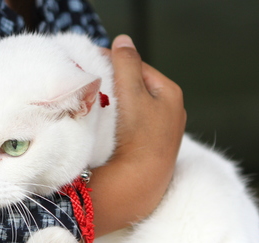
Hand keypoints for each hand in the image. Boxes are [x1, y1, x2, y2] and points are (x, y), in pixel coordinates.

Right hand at [90, 35, 185, 235]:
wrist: (138, 186)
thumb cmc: (139, 137)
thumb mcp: (132, 93)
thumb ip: (126, 63)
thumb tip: (123, 41)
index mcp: (170, 93)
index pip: (137, 67)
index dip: (112, 62)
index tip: (90, 64)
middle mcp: (170, 112)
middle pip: (134, 88)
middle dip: (112, 84)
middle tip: (88, 85)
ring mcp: (159, 133)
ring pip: (130, 108)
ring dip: (113, 104)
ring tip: (93, 105)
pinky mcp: (147, 151)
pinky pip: (128, 127)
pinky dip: (115, 123)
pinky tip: (102, 127)